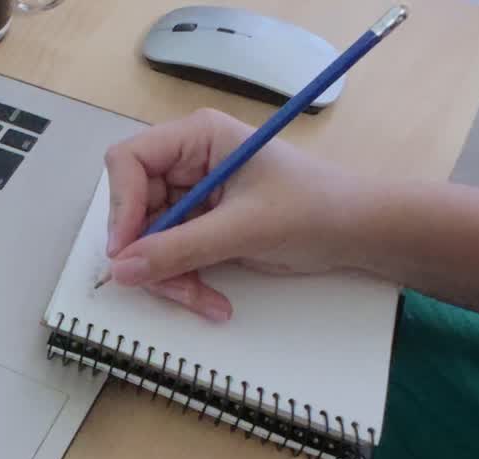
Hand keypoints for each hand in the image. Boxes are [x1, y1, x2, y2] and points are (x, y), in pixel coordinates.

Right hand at [103, 108, 362, 320]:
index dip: (121, 205)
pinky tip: (213, 301)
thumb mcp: (244, 228)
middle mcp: (187, 163)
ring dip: (170, 278)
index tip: (126, 249)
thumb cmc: (315, 208)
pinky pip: (170, 260)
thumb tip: (122, 269)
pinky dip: (185, 284)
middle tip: (172, 285)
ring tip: (204, 300)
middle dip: (150, 254)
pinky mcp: (199, 229)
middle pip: (134, 209)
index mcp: (197, 138)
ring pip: (148, 243)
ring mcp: (191, 198)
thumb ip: (179, 248)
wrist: (357, 233)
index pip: (129, 160)